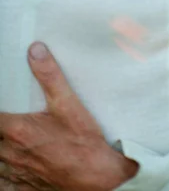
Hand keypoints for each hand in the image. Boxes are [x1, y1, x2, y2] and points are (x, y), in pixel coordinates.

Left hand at [0, 43, 137, 190]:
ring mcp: (18, 171)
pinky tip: (15, 164)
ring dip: (4, 147)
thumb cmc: (83, 141)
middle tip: (13, 115)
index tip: (6, 99)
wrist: (98, 177)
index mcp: (18, 130)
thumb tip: (35, 50)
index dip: (0, 106)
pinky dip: (6, 175)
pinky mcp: (27, 186)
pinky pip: (6, 184)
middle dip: (2, 126)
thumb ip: (50, 75)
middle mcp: (12, 152)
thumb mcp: (68, 103)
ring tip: (15, 136)